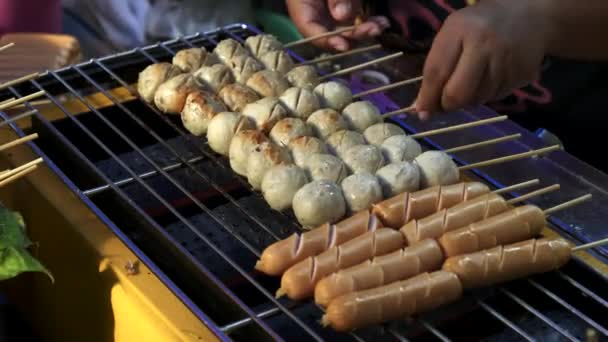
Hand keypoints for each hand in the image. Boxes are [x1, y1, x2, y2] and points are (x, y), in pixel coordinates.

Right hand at [286, 0, 389, 50]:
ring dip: (363, 29)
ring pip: (345, 27)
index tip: (344, 45)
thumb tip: (342, 15)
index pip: (309, 27)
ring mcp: (330, 7)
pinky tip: (381, 21)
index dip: (326, 40)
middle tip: (372, 29)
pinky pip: (354, 18)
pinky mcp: (343, 5)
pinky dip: (366, 21)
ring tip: (382, 25)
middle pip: (329, 31)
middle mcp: (313, 8)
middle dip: (352, 34)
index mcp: (301, 2)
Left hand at [414, 1, 552, 118]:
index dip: (427, 96)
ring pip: (476, 100)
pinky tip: (491, 76)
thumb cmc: (480, 25)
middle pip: (458, 94)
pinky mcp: (523, 75)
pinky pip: (495, 97)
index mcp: (461, 30)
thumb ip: (436, 67)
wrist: (529, 15)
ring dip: (468, 99)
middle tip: (445, 103)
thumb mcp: (453, 34)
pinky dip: (486, 94)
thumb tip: (422, 107)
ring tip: (473, 79)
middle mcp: (485, 45)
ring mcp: (507, 62)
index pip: (437, 72)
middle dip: (447, 105)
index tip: (422, 111)